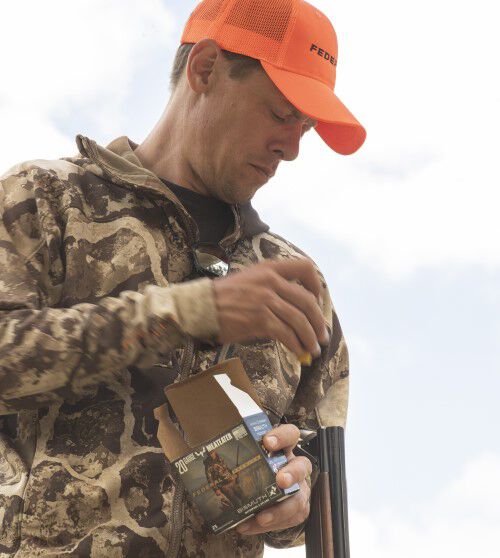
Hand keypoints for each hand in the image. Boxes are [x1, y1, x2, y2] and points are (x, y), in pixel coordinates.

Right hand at [213, 259, 328, 358]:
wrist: (200, 307)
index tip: (317, 300)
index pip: (305, 268)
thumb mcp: (250, 280)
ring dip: (310, 338)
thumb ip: (272, 287)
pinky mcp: (260, 320)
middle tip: (322, 335)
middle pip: (307, 301)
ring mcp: (266, 300)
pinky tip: (298, 352)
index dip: (316, 285)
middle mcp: (270, 281)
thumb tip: (294, 308)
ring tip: (313, 349)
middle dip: (318, 322)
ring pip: (300, 320)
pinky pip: (287, 334)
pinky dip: (296, 345)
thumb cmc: (223, 297)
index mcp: (269, 269)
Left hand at [236, 424, 311, 534]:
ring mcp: (300, 490)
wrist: (272, 493)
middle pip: (302, 466)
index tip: (267, 442)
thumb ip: (240, 453)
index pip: (290, 434)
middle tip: (280, 481)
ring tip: (262, 517)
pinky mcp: (298, 511)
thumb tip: (211, 452)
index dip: (282, 436)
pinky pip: (287, 520)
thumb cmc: (258, 470)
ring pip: (298, 499)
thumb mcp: (252, 458)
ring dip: (280, 510)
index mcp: (284, 449)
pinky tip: (249, 526)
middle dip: (292, 473)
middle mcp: (295, 467)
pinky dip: (267, 526)